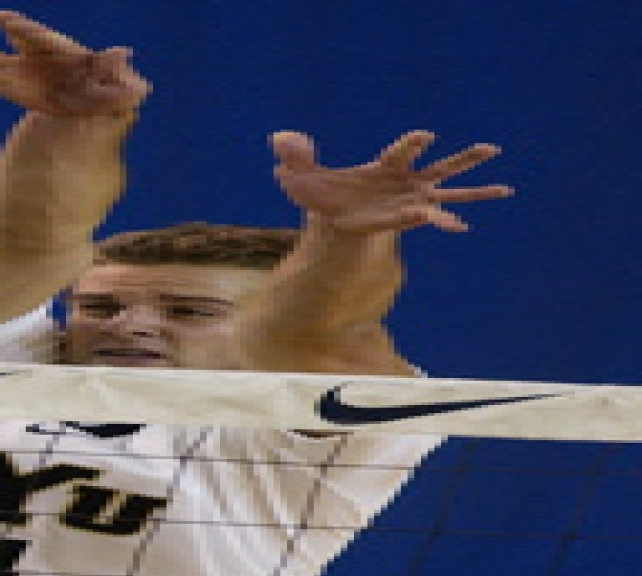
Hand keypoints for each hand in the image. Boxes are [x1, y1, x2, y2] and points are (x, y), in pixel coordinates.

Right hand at [0, 10, 148, 116]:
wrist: (92, 98)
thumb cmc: (106, 85)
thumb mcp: (117, 78)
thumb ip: (116, 66)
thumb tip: (124, 52)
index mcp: (56, 47)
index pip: (35, 35)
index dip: (19, 27)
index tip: (1, 19)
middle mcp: (31, 54)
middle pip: (4, 39)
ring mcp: (16, 68)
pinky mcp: (9, 83)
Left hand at [271, 130, 513, 232]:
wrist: (331, 216)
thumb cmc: (321, 191)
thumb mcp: (302, 178)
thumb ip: (294, 157)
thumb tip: (278, 141)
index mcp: (385, 165)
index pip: (402, 151)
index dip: (413, 144)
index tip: (427, 136)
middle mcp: (405, 181)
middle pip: (440, 166)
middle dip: (465, 159)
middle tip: (492, 149)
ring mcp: (411, 199)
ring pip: (449, 192)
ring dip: (475, 191)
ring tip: (507, 189)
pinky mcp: (409, 218)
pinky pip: (434, 219)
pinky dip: (447, 222)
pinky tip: (463, 227)